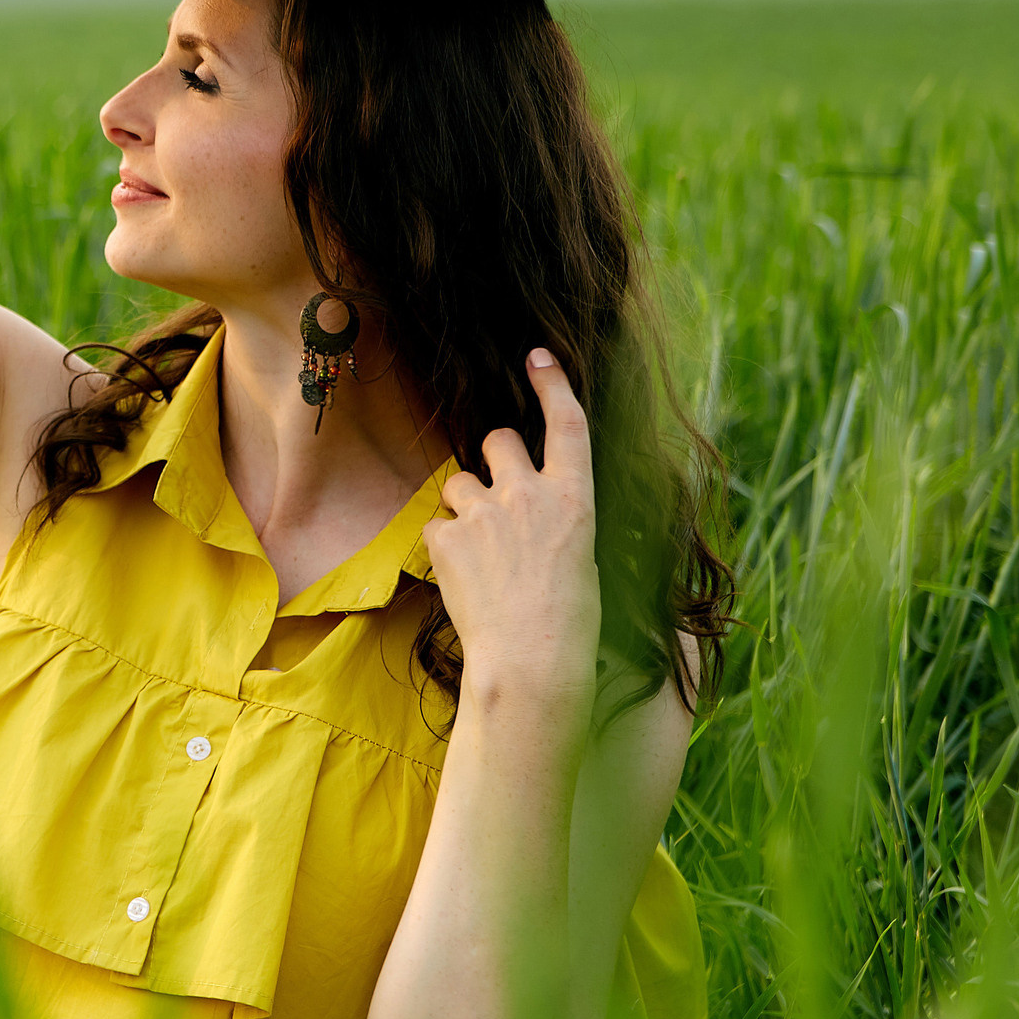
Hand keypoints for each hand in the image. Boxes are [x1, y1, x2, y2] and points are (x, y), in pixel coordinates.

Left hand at [421, 350, 602, 700]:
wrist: (532, 661)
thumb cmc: (570, 624)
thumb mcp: (581, 560)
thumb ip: (557, 522)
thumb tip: (542, 516)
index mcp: (575, 499)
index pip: (567, 424)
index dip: (552, 385)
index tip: (538, 357)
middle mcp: (529, 493)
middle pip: (501, 440)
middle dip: (495, 457)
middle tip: (497, 496)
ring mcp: (486, 512)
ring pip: (460, 482)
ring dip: (464, 506)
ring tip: (480, 554)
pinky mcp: (448, 536)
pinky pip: (437, 526)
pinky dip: (444, 547)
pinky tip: (461, 579)